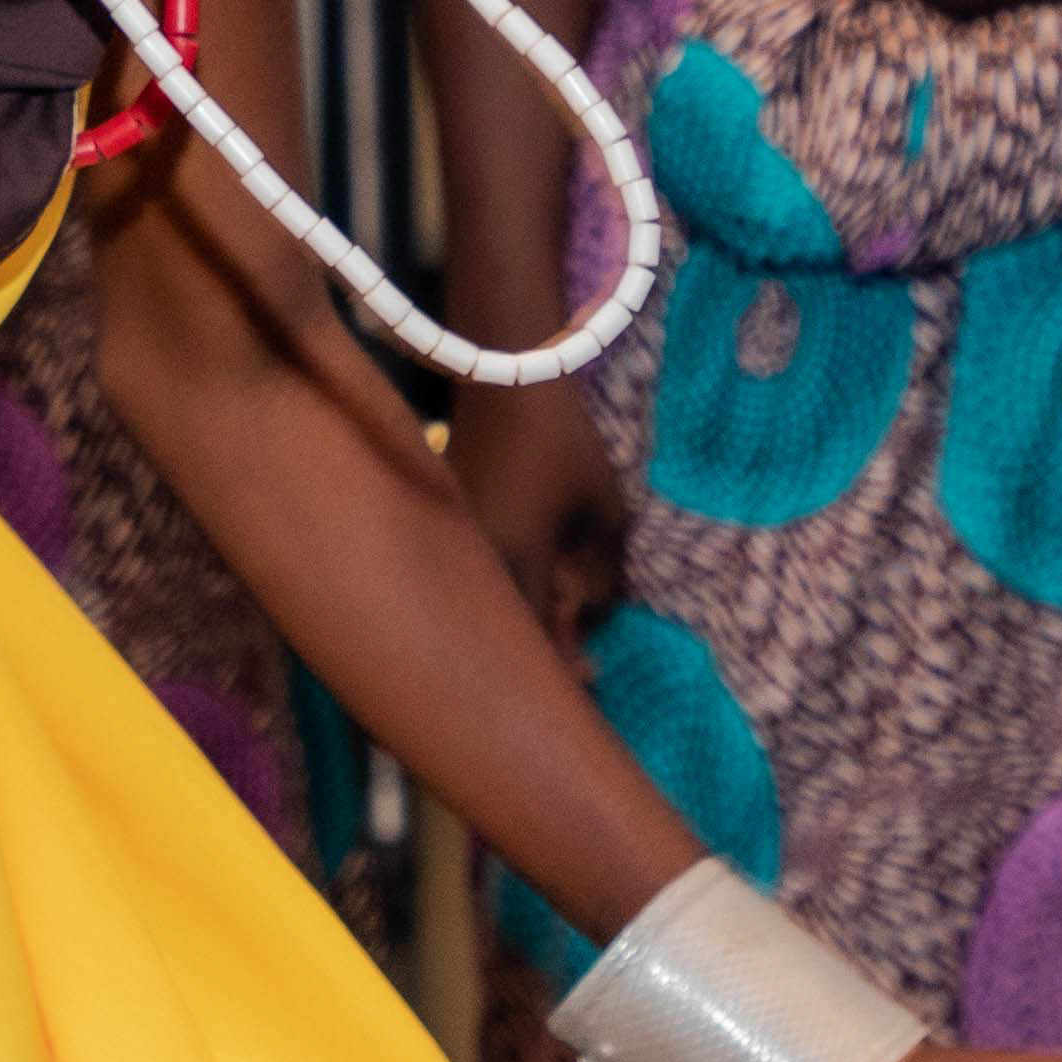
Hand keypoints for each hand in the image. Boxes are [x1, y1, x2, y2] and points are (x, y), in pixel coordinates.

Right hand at [447, 376, 627, 642]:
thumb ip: (610, 565)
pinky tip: (534, 585)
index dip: (564, 667)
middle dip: (546, 649)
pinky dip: (506, 591)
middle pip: (508, 631)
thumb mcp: (603, 506)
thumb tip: (603, 606)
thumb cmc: (563, 443)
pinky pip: (479, 577)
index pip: (537, 639)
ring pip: (492, 606)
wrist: (506, 382)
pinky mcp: (452, 527)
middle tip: (582, 662)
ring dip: (526, 620)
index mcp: (518, 562)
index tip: (594, 679)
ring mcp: (459, 546)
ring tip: (563, 619)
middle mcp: (479, 564)